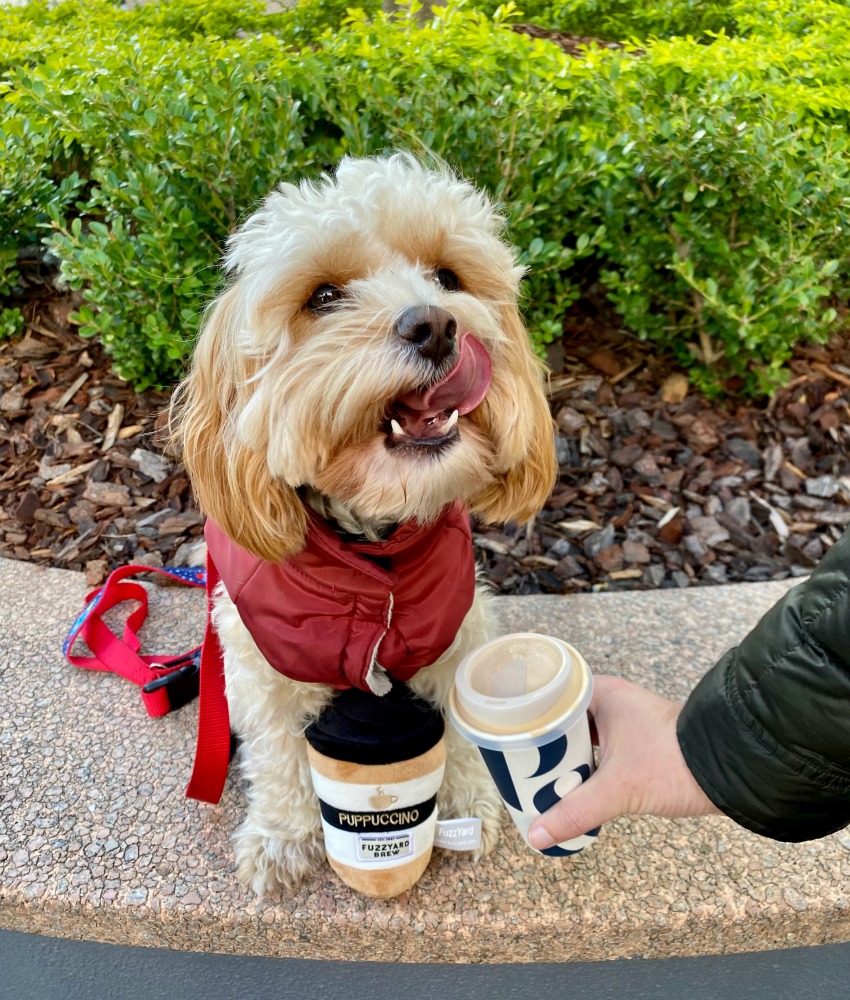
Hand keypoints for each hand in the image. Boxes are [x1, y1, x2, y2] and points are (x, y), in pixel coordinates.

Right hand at [528, 675, 719, 849]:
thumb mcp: (617, 790)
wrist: (731, 768)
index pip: (551, 692)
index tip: (507, 732)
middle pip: (563, 718)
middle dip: (543, 743)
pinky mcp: (638, 742)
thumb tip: (537, 836)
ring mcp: (627, 721)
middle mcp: (612, 701)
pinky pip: (599, 749)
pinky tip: (574, 785)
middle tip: (516, 762)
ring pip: (582, 736)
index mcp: (602, 694)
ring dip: (565, 757)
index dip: (528, 713)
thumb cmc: (675, 762)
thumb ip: (574, 813)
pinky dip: (585, 765)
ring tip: (538, 778)